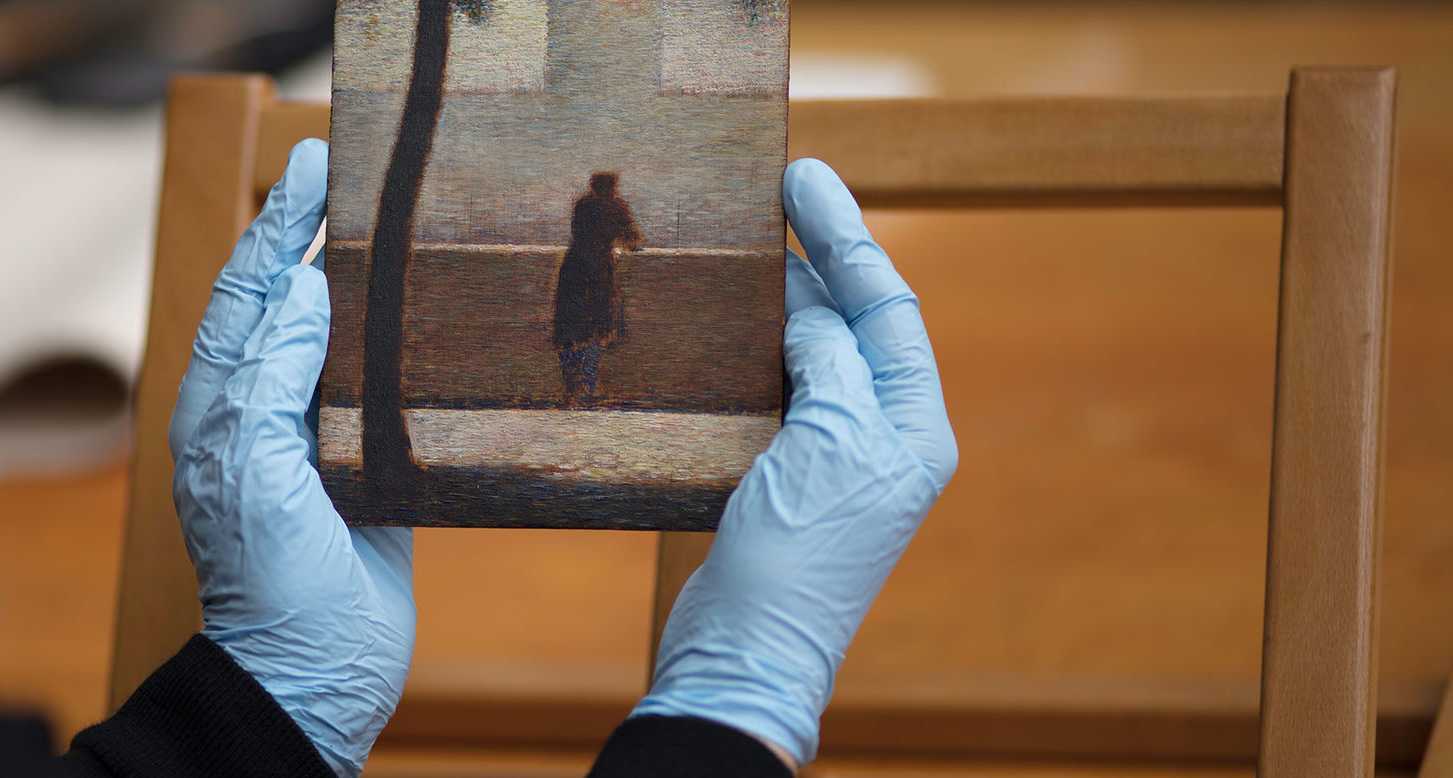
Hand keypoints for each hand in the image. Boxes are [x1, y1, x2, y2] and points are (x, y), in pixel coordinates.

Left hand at [169, 139, 414, 777]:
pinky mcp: (367, 469)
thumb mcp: (254, 469)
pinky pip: (382, 392)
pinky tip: (426, 318)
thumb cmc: (268, 578)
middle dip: (309, 237)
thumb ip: (272, 376)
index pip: (248, 293)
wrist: (315, 671)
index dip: (279, 227)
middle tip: (345, 173)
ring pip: (335, 340)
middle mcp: (262, 411)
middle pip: (287, 303)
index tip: (315, 167)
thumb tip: (300, 291)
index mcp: (221, 404)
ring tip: (387, 224)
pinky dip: (398, 347)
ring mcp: (314, 439)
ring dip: (359, 284)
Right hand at [632, 159, 957, 766]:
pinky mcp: (781, 477)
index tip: (806, 180)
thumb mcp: (825, 444)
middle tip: (782, 188)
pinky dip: (754, 350)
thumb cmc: (796, 562)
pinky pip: (775, 391)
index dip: (847, 239)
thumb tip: (816, 314)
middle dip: (822, 257)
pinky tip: (729, 323)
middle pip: (855, 323)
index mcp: (911, 428)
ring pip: (813, 354)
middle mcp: (879, 437)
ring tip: (755, 241)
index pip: (887, 309)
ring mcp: (830, 457)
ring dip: (786, 300)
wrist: (745, 654)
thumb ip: (829, 366)